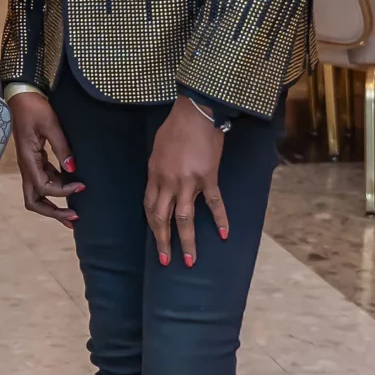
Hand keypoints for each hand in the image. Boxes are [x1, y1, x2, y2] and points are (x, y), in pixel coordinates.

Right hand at [10, 90, 81, 223]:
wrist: (22, 97)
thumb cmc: (34, 108)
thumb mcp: (51, 125)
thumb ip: (62, 148)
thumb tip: (72, 169)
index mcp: (28, 160)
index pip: (44, 187)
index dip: (63, 191)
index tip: (81, 186)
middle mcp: (27, 167)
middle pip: (34, 200)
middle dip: (52, 213)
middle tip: (73, 218)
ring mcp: (30, 165)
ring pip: (37, 195)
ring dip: (53, 206)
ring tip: (73, 214)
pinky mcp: (35, 160)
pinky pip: (43, 182)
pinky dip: (55, 190)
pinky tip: (69, 190)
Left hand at [146, 98, 229, 267]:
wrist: (195, 113)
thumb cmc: (175, 127)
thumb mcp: (158, 150)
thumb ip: (159, 170)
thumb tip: (162, 185)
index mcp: (154, 175)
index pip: (150, 207)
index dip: (153, 226)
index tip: (156, 240)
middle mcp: (168, 182)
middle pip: (162, 218)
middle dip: (163, 242)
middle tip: (166, 261)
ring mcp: (188, 182)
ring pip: (184, 218)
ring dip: (187, 241)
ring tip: (191, 259)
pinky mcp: (208, 178)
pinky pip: (214, 203)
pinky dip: (220, 219)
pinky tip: (224, 233)